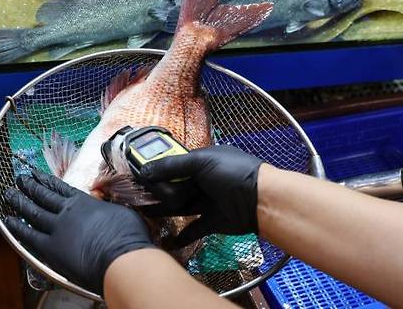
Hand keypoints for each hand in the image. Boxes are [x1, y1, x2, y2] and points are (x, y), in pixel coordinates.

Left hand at [5, 171, 153, 294]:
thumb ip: (109, 207)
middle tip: (19, 179)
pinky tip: (9, 221)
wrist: (120, 258)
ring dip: (19, 201)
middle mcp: (67, 211)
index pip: (60, 188)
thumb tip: (109, 206)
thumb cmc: (127, 236)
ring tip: (9, 194)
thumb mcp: (121, 212)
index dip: (46, 180)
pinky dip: (17, 227)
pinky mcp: (49, 248)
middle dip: (30, 186)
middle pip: (43, 195)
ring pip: (33, 211)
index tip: (36, 174)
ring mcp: (56, 228)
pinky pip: (28, 235)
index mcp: (84, 202)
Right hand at [139, 145, 262, 246]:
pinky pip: (194, 229)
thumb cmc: (232, 174)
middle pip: (175, 187)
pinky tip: (168, 239)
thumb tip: (144, 171)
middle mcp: (204, 181)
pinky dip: (182, 235)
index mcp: (202, 162)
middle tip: (138, 199)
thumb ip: (172, 166)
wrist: (264, 201)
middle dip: (159, 193)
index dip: (157, 172)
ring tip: (145, 215)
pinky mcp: (213, 222)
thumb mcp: (201, 163)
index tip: (138, 178)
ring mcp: (208, 202)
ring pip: (181, 207)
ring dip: (165, 211)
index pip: (173, 165)